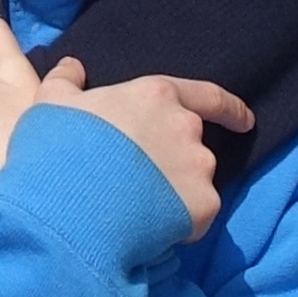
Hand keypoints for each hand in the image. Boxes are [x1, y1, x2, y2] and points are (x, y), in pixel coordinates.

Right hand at [60, 69, 254, 242]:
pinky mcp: (202, 208)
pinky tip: (147, 231)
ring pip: (195, 183)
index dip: (229, 108)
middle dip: (175, 162)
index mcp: (156, 96)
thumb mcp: (51, 103)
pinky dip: (178, 226)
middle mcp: (187, 127)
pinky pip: (195, 218)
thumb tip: (73, 65)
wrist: (70, 207)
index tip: (246, 120)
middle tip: (140, 182)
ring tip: (137, 209)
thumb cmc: (60, 148)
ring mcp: (198, 168)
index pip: (207, 95)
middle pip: (192, 145)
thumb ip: (67, 80)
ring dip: (175, 194)